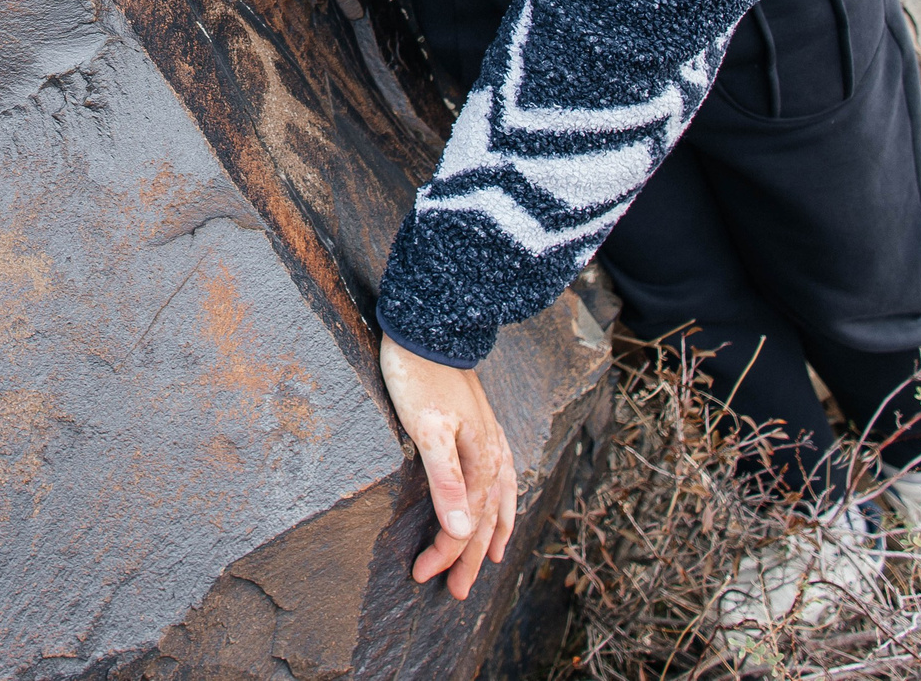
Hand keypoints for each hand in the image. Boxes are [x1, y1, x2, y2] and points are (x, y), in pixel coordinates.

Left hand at [379, 337, 517, 600]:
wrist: (428, 328)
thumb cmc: (419, 377)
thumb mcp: (427, 429)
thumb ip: (445, 481)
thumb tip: (460, 532)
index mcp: (479, 462)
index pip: (462, 524)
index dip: (445, 554)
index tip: (422, 576)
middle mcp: (492, 455)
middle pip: (482, 519)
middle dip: (469, 558)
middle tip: (456, 593)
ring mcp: (489, 440)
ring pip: (497, 499)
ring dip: (490, 532)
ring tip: (493, 559)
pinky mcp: (480, 426)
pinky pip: (501, 474)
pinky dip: (501, 497)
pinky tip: (498, 500)